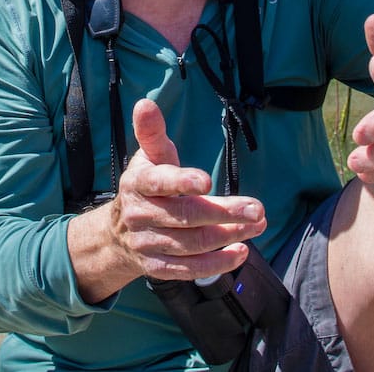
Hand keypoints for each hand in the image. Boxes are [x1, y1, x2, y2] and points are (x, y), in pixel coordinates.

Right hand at [69, 99, 265, 300]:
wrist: (116, 234)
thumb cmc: (146, 185)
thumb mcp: (149, 157)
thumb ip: (152, 132)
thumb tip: (146, 103)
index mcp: (138, 183)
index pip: (160, 182)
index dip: (183, 182)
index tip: (208, 181)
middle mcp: (141, 215)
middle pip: (186, 216)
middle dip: (224, 213)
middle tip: (257, 209)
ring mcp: (148, 244)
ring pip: (191, 244)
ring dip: (228, 236)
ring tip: (257, 225)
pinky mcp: (157, 268)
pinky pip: (187, 270)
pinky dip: (216, 265)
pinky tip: (241, 253)